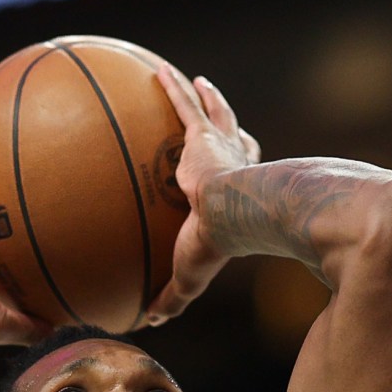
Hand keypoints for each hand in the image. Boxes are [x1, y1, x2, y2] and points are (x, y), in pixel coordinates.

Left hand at [144, 66, 260, 326]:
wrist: (234, 215)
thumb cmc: (216, 247)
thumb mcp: (189, 277)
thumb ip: (171, 296)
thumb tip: (148, 320)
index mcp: (239, 196)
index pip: (242, 181)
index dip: (241, 172)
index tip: (238, 165)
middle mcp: (237, 167)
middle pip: (236, 141)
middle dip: (230, 129)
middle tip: (221, 119)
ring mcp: (221, 148)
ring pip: (213, 116)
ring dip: (207, 99)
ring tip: (198, 82)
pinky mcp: (202, 137)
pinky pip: (183, 106)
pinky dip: (174, 88)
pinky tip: (160, 71)